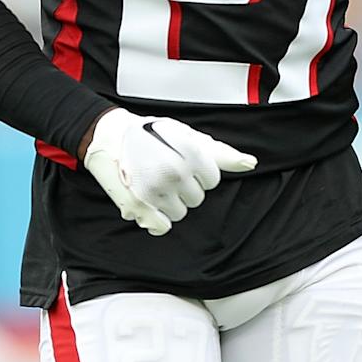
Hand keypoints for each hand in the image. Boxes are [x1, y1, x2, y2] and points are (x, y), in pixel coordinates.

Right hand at [81, 108, 256, 234]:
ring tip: (155, 183)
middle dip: (185, 188)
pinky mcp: (139, 205)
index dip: (198, 172)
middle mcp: (175, 172)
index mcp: (191, 153)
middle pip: (197, 199)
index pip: (212, 181)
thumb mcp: (188, 135)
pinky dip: (157, 219)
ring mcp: (156, 190)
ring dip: (170, 203)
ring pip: (180, 214)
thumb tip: (251, 163)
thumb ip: (221, 153)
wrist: (110, 135)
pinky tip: (148, 202)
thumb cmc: (152, 134)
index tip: (181, 161)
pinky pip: (162, 227)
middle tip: (165, 171)